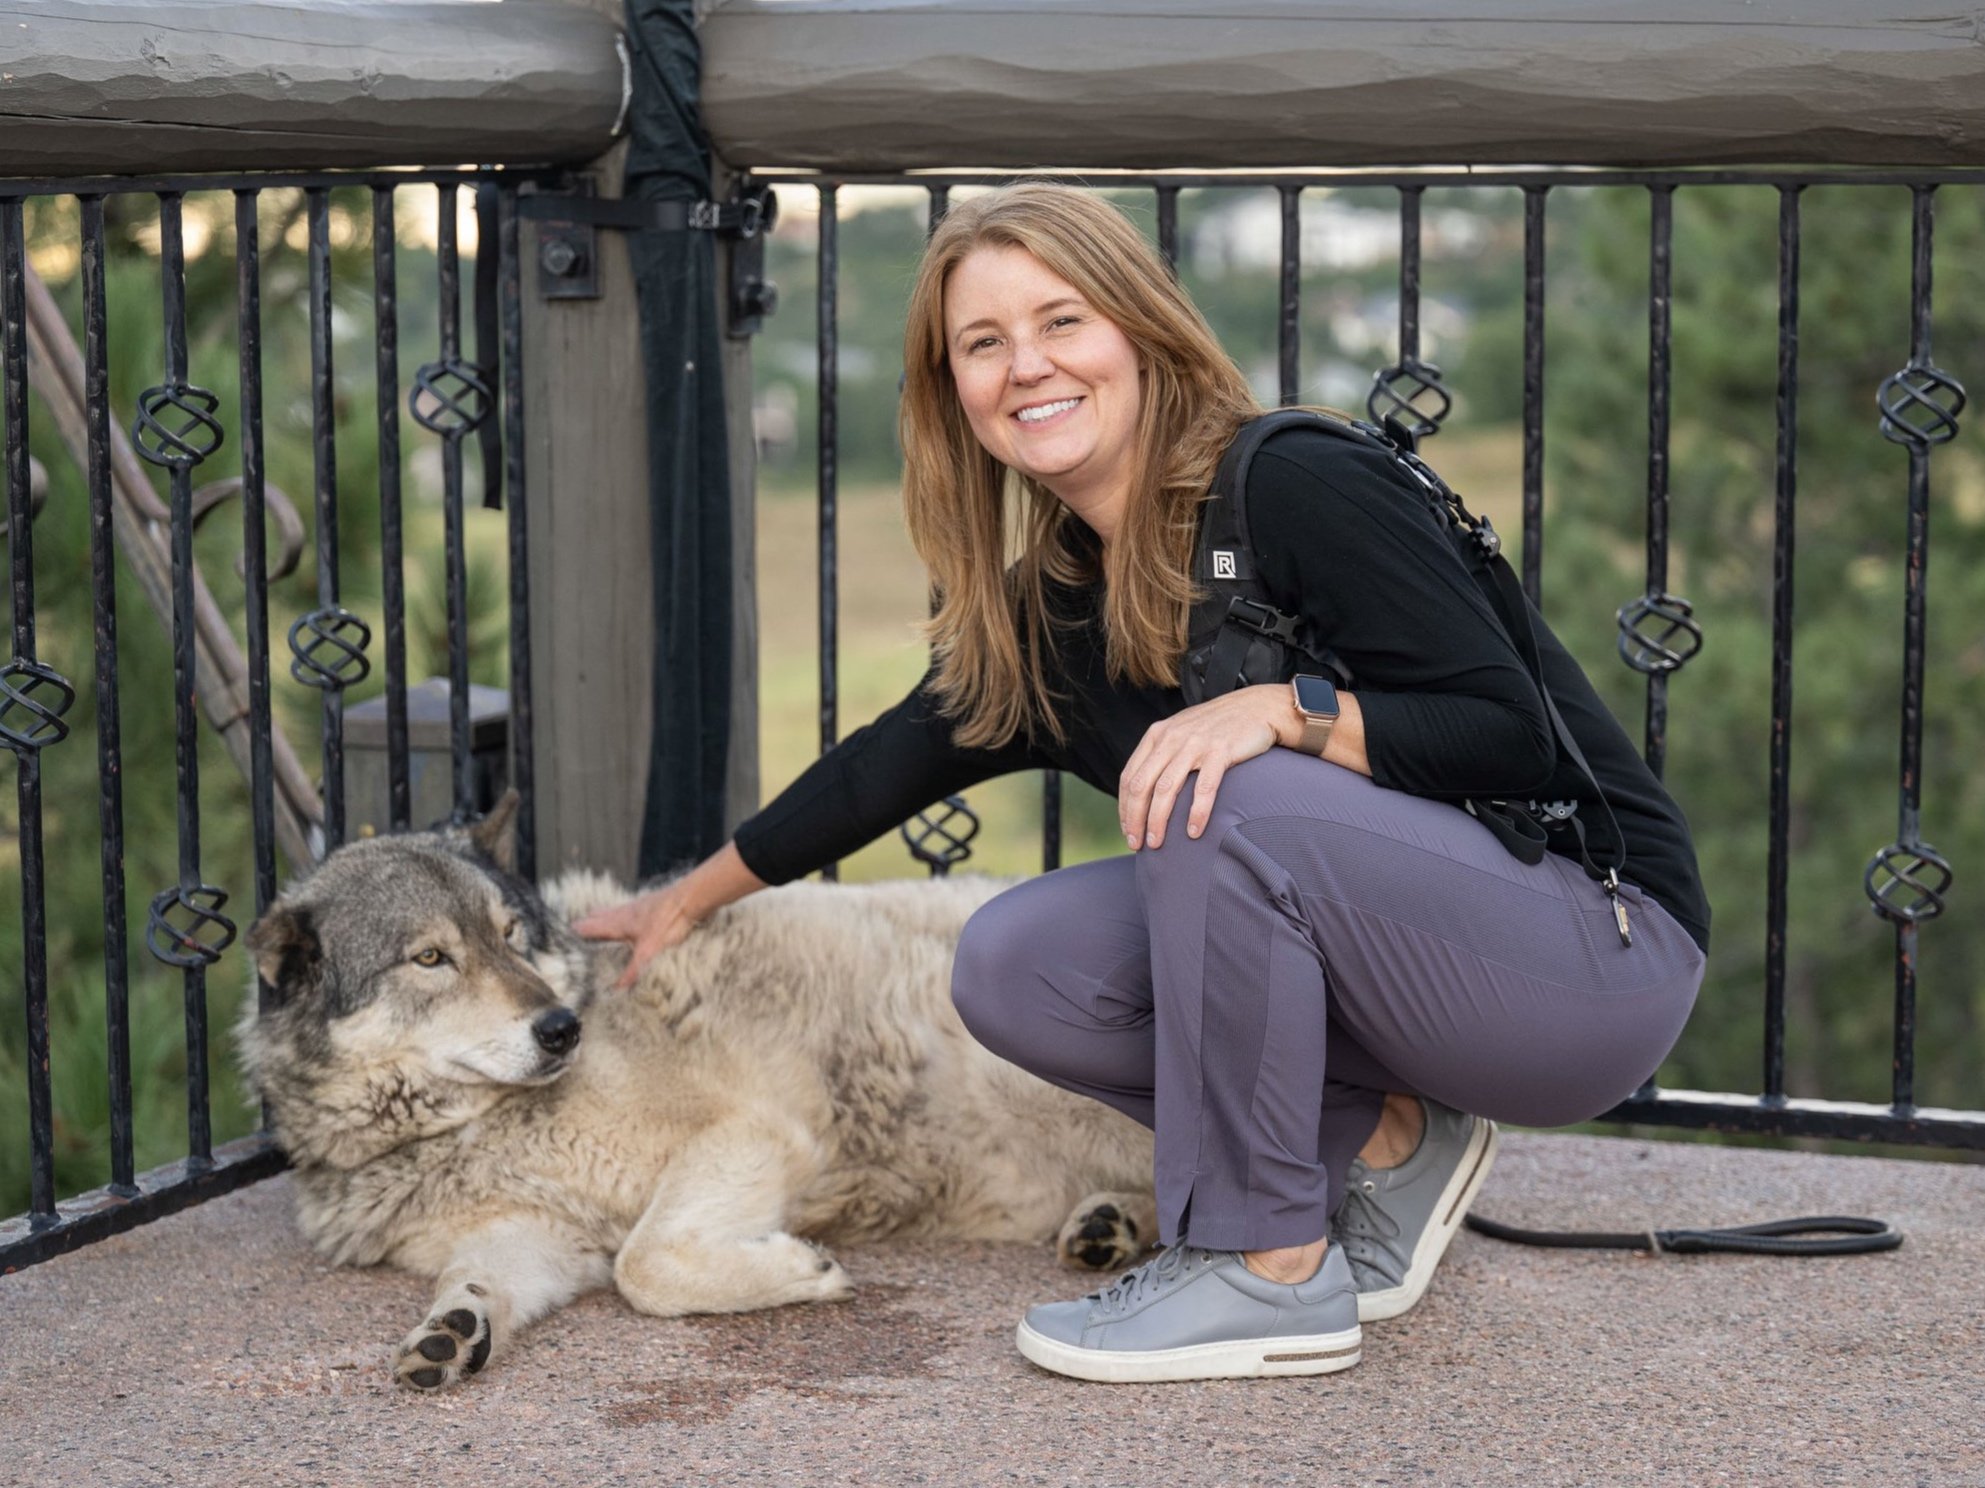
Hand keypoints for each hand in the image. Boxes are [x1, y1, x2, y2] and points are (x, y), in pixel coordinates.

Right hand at [573, 840, 766, 989]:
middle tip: (576, 931)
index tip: (562, 938)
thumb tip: (616, 989)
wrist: (690, 899)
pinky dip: (620, 916)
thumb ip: (632, 971)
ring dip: (602, 918)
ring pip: (611, 912)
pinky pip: (627, 910)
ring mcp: (636, 907)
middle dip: (585, 924)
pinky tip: (629, 920)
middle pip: (597, 917)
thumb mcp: (649, 953)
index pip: (588, 927)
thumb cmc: (668, 921)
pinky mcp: (649, 905)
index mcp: (617, 923)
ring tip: (596, 924)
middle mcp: (623, 913)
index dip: (575, 933)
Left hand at [1119, 684, 1297, 850]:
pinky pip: (1204, 788)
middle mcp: (1171, 738)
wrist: (1257, 707)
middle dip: (1135, 819)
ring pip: (1166, 789)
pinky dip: (1196, 813)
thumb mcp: (1182, 732)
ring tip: (1156, 844)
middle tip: (1137, 844)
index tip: (1128, 830)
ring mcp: (1195, 744)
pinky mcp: (1220, 751)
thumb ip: (1162, 754)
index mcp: (1157, 735)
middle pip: (1141, 786)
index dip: (1124, 808)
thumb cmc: (1218, 726)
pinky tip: (1194, 832)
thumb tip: (1145, 791)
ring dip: (1158, 821)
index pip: (1129, 777)